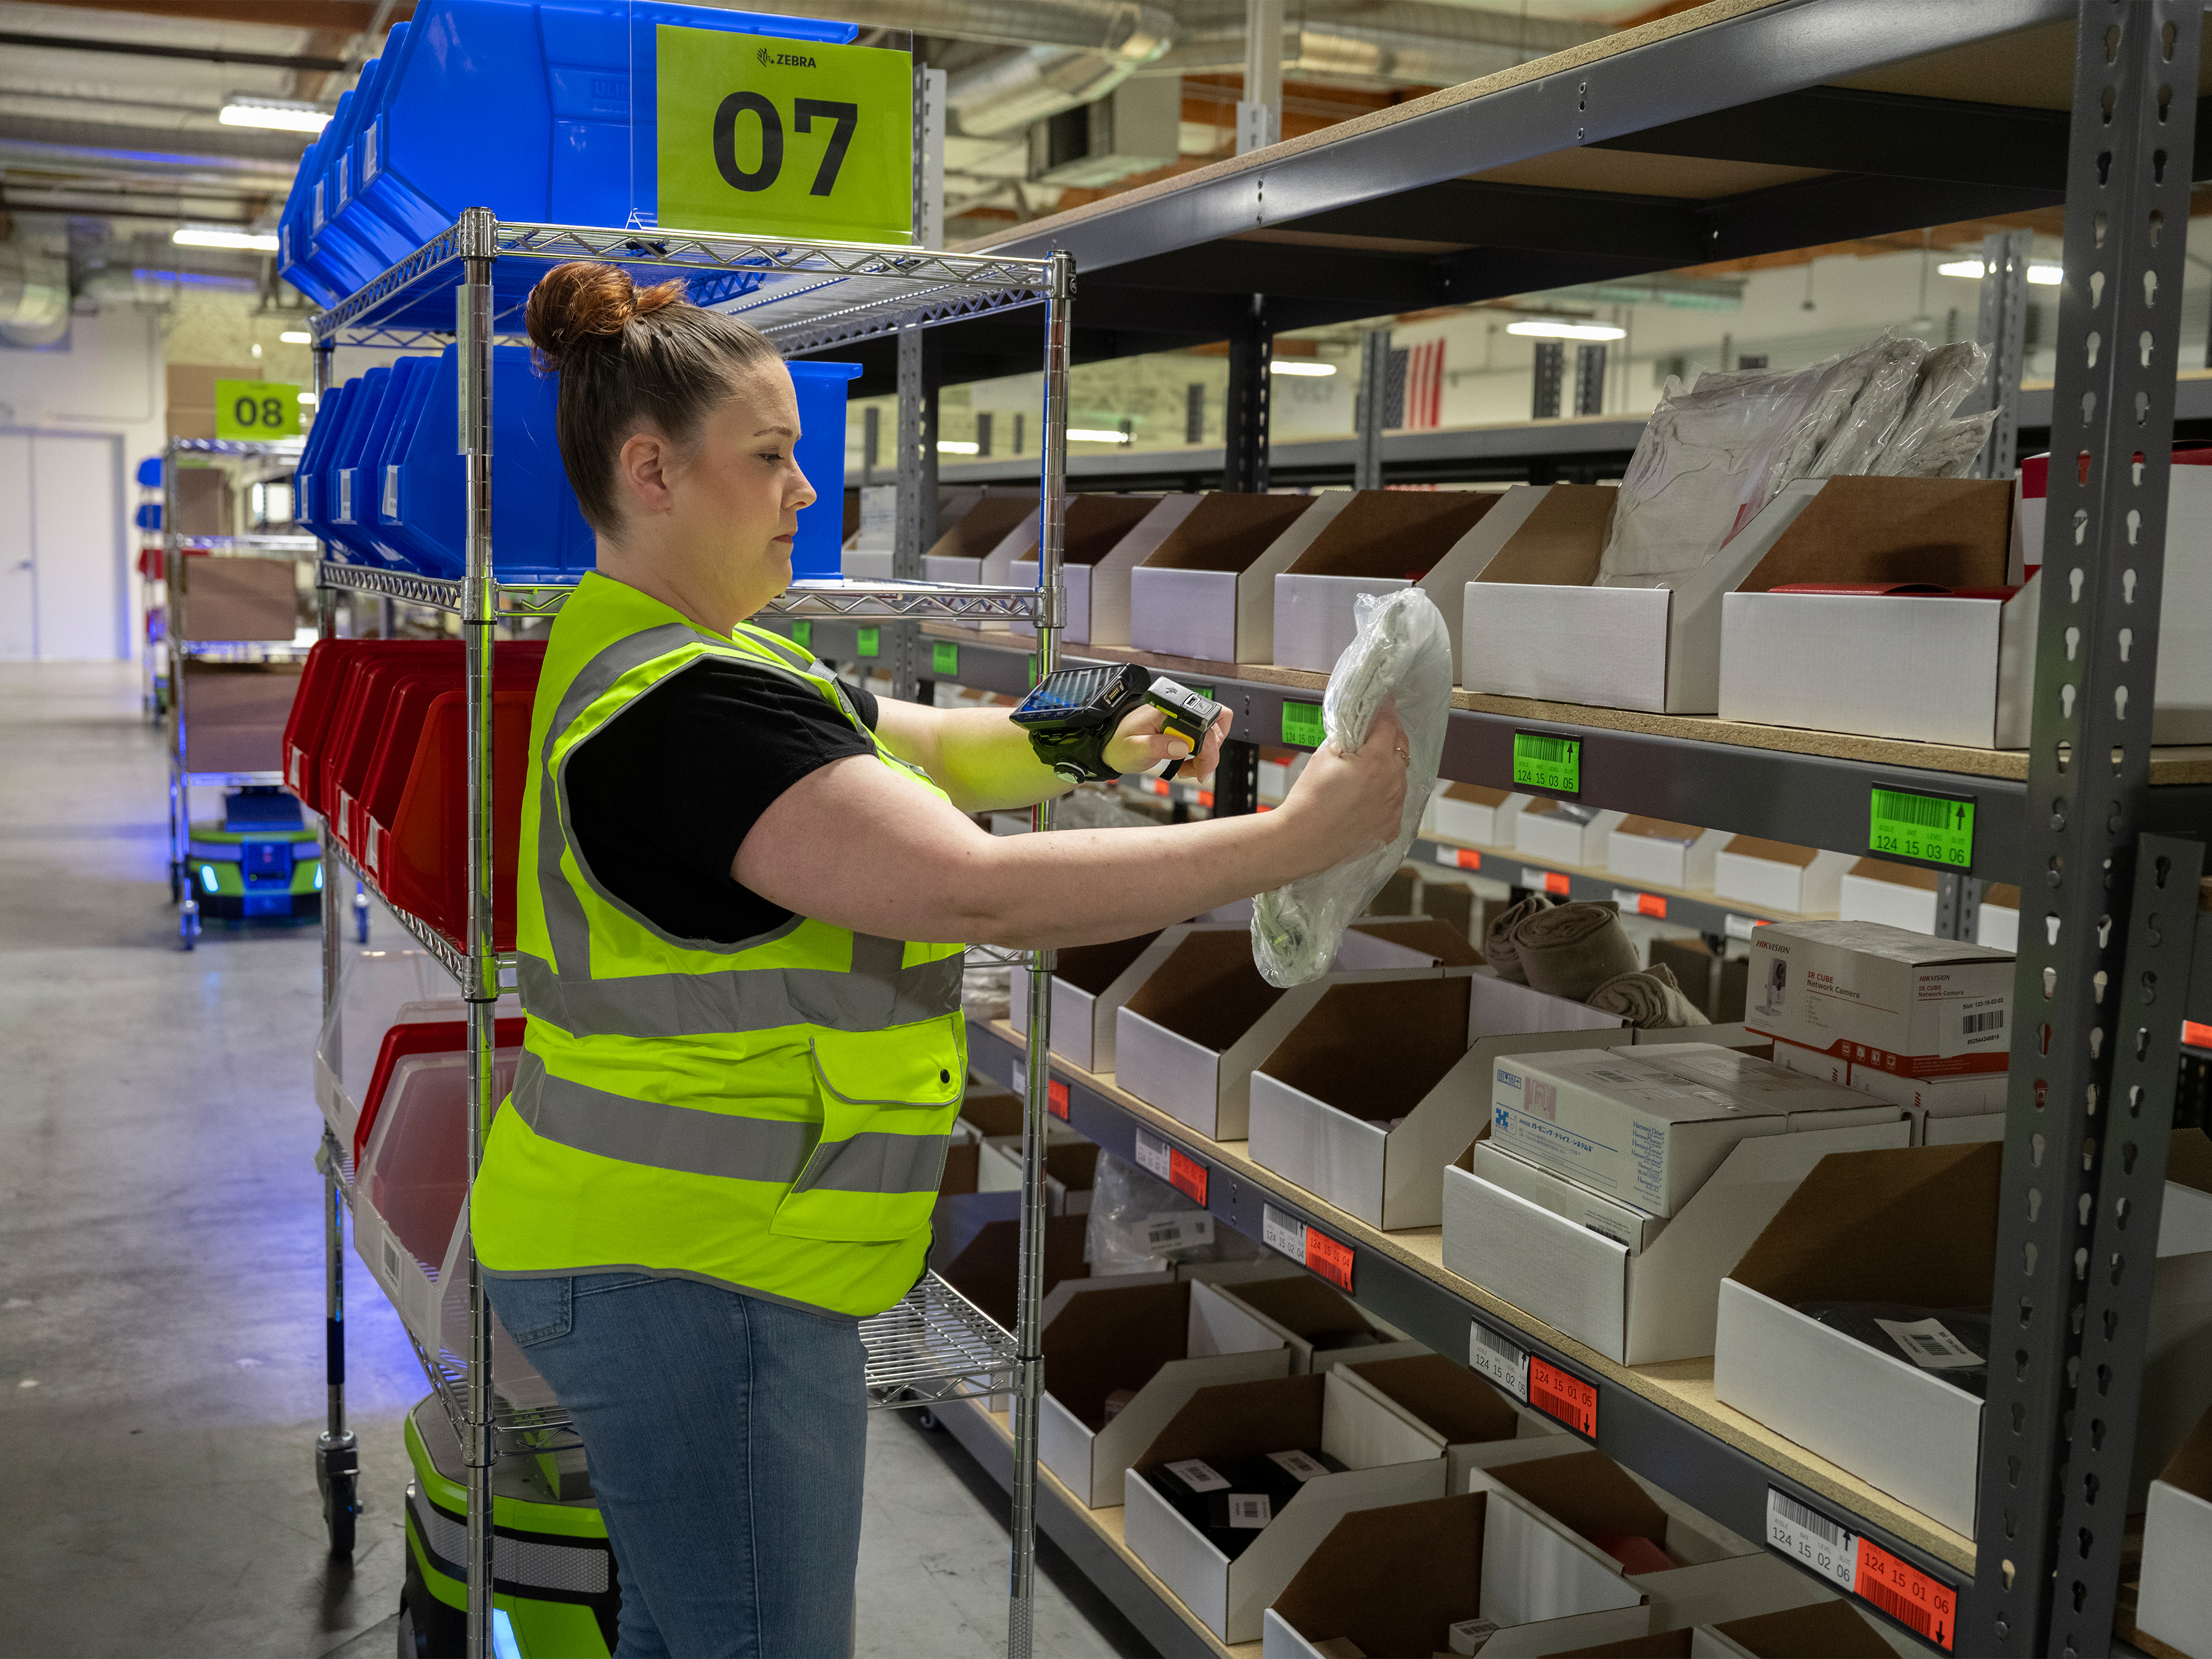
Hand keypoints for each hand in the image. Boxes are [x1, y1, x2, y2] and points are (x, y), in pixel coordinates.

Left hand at [1103, 703, 1231, 781]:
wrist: (1111, 746)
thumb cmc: (1119, 745)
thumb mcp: (1133, 749)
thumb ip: (1156, 746)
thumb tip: (1182, 746)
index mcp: (1166, 711)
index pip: (1201, 725)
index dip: (1208, 748)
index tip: (1201, 769)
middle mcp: (1177, 710)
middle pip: (1214, 726)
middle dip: (1209, 753)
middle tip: (1195, 772)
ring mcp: (1182, 719)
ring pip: (1214, 731)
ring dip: (1207, 754)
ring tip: (1188, 769)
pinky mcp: (1183, 728)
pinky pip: (1205, 737)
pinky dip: (1202, 754)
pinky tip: (1187, 764)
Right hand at [1272, 701, 1409, 867]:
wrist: (1301, 841)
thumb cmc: (1308, 801)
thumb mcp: (1324, 756)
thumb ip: (1347, 737)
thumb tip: (1359, 727)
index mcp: (1375, 762)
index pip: (1390, 725)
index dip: (1386, 711)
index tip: (1384, 705)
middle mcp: (1392, 785)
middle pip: (1401, 749)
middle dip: (1390, 737)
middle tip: (1374, 733)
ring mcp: (1394, 808)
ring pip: (1401, 776)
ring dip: (1389, 767)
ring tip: (1365, 771)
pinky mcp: (1392, 827)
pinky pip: (1396, 802)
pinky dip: (1386, 794)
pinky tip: (1365, 797)